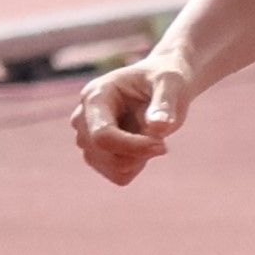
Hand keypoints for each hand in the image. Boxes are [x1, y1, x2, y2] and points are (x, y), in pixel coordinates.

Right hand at [72, 54, 189, 184]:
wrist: (159, 84)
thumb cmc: (164, 79)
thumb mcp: (171, 83)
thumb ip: (165, 103)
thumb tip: (159, 127)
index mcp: (95, 96)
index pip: (102, 135)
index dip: (132, 147)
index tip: (163, 146)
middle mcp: (83, 118)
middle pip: (107, 156)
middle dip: (140, 153)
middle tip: (163, 138)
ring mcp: (86, 138)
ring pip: (113, 169)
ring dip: (140, 159)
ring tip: (150, 135)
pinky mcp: (96, 154)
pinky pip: (118, 176)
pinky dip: (137, 166)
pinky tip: (143, 144)